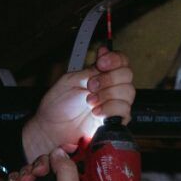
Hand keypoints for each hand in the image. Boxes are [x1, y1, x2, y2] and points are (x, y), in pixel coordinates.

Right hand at [3, 149, 93, 180]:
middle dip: (44, 165)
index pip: (82, 169)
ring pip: (38, 169)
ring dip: (29, 172)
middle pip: (57, 165)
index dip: (73, 157)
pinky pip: (24, 177)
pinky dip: (18, 179)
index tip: (65, 149)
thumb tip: (60, 152)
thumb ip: (67, 169)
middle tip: (39, 172)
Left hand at [22, 47, 135, 161]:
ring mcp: (114, 104)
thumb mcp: (71, 80)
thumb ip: (91, 69)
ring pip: (128, 92)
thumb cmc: (58, 105)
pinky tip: (96, 112)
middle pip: (127, 75)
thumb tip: (105, 52)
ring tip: (90, 102)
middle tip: (90, 86)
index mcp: (101, 75)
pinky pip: (125, 110)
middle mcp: (111, 88)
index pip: (121, 61)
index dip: (115, 59)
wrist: (52, 128)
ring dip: (107, 95)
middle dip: (108, 79)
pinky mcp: (115, 120)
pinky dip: (110, 109)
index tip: (102, 63)